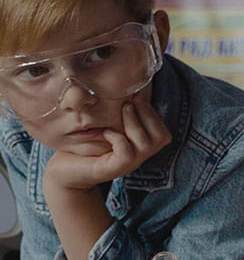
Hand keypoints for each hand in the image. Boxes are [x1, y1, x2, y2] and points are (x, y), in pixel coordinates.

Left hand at [44, 99, 171, 190]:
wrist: (64, 171)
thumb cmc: (84, 145)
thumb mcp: (107, 127)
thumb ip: (120, 116)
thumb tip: (131, 89)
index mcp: (140, 147)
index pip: (163, 132)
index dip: (154, 113)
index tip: (139, 94)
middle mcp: (139, 157)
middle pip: (162, 138)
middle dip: (148, 115)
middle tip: (131, 100)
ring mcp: (128, 165)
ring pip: (146, 144)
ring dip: (135, 123)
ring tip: (122, 109)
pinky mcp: (113, 169)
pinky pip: (126, 153)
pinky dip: (118, 138)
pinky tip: (105, 131)